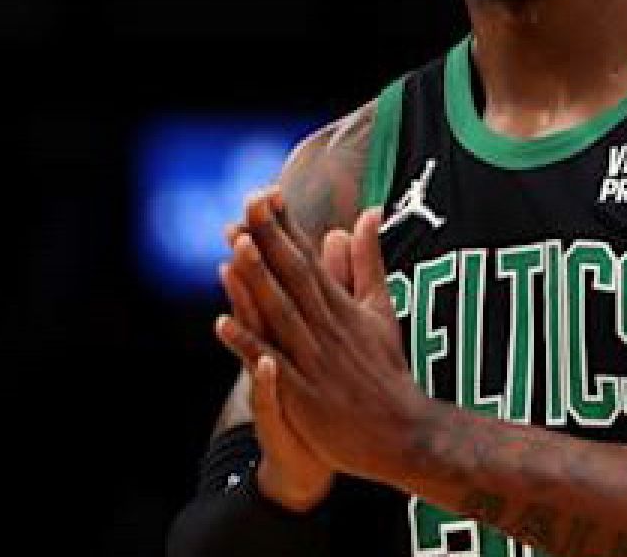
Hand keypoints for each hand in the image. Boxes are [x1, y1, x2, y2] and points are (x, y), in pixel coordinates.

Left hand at [217, 189, 422, 485]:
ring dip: (259, 281)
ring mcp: (316, 360)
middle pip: (295, 277)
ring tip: (237, 248)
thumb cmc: (387, 372)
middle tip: (248, 203)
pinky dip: (249, 345)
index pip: (310, 258)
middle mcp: (328, 327)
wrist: (402, 432)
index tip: (266, 194)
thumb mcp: (382, 309)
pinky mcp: (306, 395)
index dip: (286, 227)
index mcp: (343, 307)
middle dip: (271, 239)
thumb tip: (368, 213)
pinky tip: (224, 324)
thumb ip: (369, 261)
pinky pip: (273, 366)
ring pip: (283, 314)